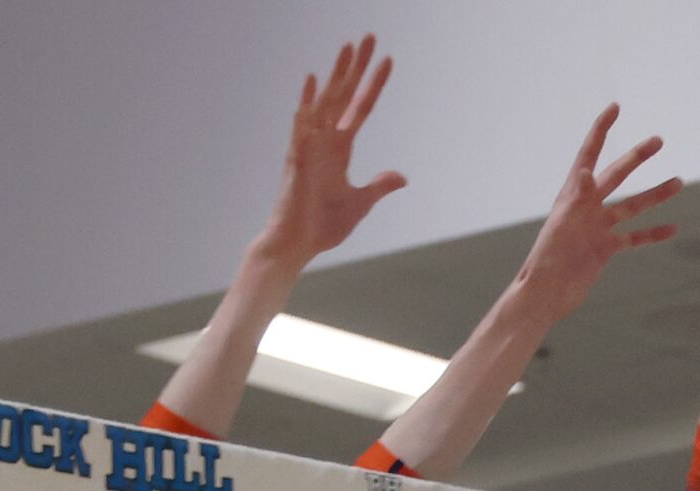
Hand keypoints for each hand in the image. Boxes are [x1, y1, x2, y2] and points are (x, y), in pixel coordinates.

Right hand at [257, 37, 405, 269]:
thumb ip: (379, 185)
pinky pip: (302, 125)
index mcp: (340, 148)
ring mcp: (310, 146)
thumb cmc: (323, 224)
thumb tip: (401, 176)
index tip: (388, 61)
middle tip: (369, 37)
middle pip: (344, 95)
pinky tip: (315, 81)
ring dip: (337, 74)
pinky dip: (309, 103)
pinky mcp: (297, 158)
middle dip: (357, 67)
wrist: (299, 244)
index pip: (361, 108)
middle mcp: (325, 140)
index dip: (374, 85)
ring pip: (326, 102)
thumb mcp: (361, 203)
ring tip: (348, 47)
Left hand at [514, 105, 681, 323]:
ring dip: (655, 195)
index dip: (601, 130)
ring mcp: (598, 227)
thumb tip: (587, 171)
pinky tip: (673, 228)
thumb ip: (576, 199)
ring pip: (632, 206)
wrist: (546, 295)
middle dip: (637, 157)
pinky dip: (653, 233)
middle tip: (659, 140)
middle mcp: (587, 206)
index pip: (589, 154)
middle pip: (617, 175)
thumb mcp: (561, 226)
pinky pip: (634, 238)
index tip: (615, 108)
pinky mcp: (605, 249)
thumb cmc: (547, 261)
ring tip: (679, 182)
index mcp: (572, 195)